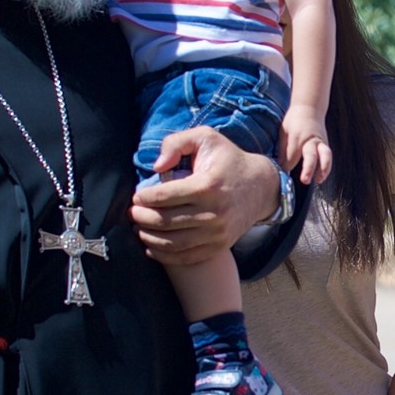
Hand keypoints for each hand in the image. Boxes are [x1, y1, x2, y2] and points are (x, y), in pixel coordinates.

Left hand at [130, 126, 277, 265]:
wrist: (262, 187)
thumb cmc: (228, 160)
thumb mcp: (206, 138)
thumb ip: (176, 143)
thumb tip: (157, 166)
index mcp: (206, 186)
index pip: (164, 197)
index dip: (144, 199)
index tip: (136, 197)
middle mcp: (212, 213)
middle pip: (164, 221)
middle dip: (141, 218)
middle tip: (132, 213)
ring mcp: (217, 233)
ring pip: (172, 242)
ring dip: (149, 237)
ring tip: (139, 228)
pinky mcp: (219, 246)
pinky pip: (185, 257)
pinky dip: (164, 255)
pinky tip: (151, 247)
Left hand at [279, 106, 331, 184]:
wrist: (309, 108)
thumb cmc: (293, 122)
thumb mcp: (283, 132)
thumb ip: (282, 150)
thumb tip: (279, 168)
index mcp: (296, 135)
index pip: (291, 155)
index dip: (286, 167)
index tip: (282, 177)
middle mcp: (309, 139)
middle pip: (310, 155)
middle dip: (308, 168)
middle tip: (304, 181)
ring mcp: (319, 142)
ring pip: (324, 155)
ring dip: (323, 168)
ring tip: (318, 180)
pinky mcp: (325, 144)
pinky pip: (327, 156)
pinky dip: (326, 167)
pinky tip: (321, 178)